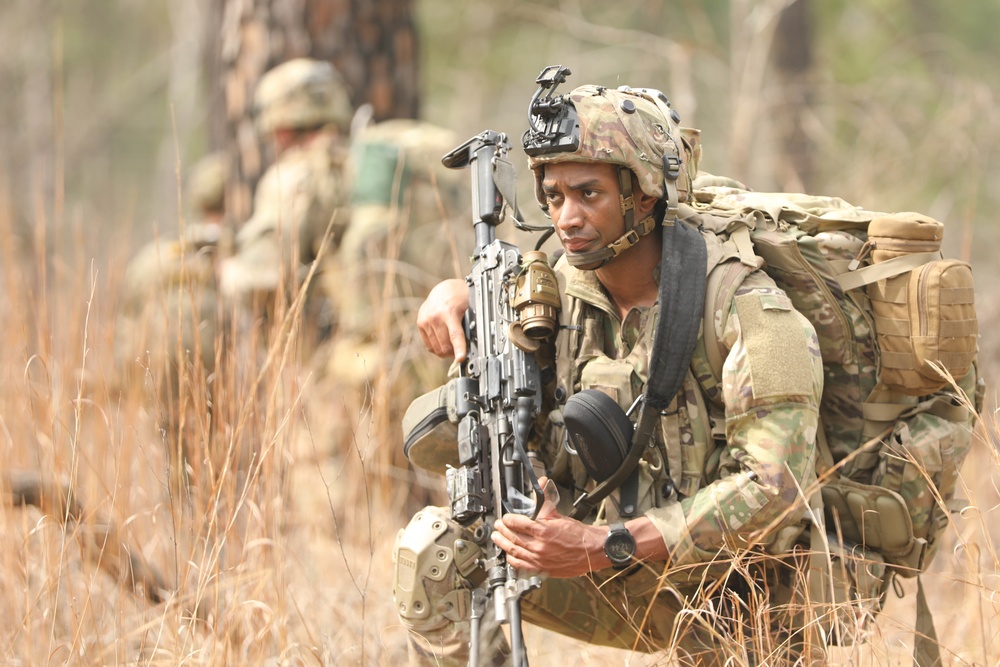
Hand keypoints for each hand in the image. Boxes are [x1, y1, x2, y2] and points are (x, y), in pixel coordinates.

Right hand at [416, 278, 468, 360]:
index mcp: (449, 312)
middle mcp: (434, 317)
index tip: (460, 358)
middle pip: (445, 346)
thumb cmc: (459, 297)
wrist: (444, 289)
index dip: (459, 348)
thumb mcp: (469, 307)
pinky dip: (438, 348)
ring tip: (453, 347)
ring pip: (437, 348)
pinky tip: (444, 343)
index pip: (455, 335)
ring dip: (446, 351)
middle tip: (461, 352)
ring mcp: (425, 320)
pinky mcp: (420, 324)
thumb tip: (475, 342)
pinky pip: (429, 345)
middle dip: (454, 352)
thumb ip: (470, 323)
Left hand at [491, 478, 607, 577]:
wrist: (592, 551)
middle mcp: (539, 546)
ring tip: (497, 538)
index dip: (508, 520)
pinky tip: (509, 556)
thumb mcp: (560, 515)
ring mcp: (540, 559)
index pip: (517, 523)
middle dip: (502, 530)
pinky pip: (522, 566)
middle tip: (498, 526)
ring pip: (514, 551)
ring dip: (503, 544)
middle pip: (513, 537)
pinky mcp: (543, 569)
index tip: (505, 517)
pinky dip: (513, 560)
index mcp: (543, 530)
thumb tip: (543, 483)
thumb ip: (547, 501)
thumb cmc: (579, 535)